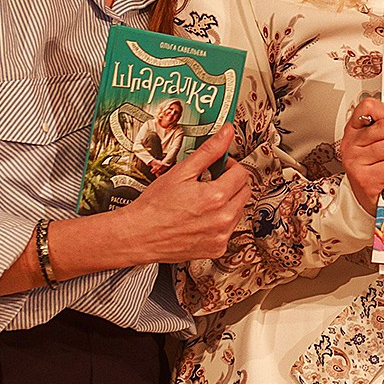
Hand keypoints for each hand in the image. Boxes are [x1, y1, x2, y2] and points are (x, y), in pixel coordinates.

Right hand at [110, 125, 250, 262]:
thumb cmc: (154, 207)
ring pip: (239, 211)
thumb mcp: (181, 172)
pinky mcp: (216, 249)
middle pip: (244, 192)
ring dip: (228, 202)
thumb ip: (209, 151)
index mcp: (216, 197)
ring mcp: (220, 236)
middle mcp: (222, 219)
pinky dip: (221, 221)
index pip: (242, 173)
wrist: (139, 235)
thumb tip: (226, 133)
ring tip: (204, 200)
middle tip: (212, 180)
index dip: (230, 165)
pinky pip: (229, 229)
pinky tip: (203, 217)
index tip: (220, 166)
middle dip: (232, 182)